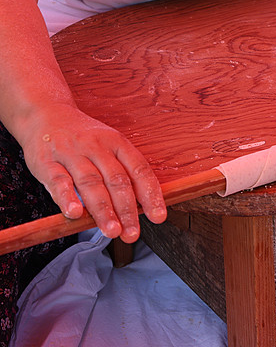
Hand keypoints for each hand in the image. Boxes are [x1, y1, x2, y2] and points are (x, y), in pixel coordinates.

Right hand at [18, 103, 166, 241]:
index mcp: (117, 143)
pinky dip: (67, 198)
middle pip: (117, 180)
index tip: (158, 216)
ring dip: (103, 210)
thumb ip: (121, 171)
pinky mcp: (46, 161)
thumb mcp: (108, 145)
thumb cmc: (83, 137)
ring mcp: (71, 153)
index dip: (151, 194)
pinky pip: (58, 181)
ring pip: (91, 183)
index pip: (139, 170)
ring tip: (112, 231)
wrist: (45, 113)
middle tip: (133, 233)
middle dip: (127, 210)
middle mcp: (97, 147)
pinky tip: (75, 214)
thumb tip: (141, 206)